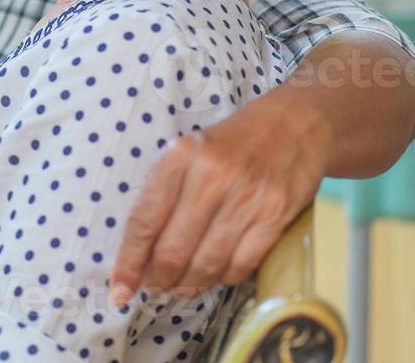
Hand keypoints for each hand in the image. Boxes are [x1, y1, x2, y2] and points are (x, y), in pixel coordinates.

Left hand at [109, 87, 330, 304]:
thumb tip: (141, 249)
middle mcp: (211, 177)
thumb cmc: (232, 142)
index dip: (129, 262)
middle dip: (159, 280)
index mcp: (180, 157)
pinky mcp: (275, 215)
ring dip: (189, 285)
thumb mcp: (189, 152)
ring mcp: (246, 198)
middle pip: (174, 249)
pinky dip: (223, 278)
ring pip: (207, 263)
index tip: (119, 290)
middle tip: (154, 289)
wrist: (295, 124)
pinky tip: (215, 276)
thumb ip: (166, 192)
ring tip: (181, 288)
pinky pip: (241, 264)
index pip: (145, 220)